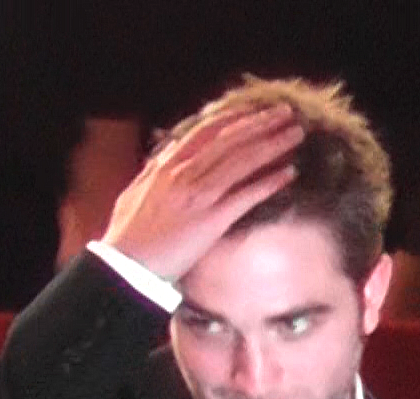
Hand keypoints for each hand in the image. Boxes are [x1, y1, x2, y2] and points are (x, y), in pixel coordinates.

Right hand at [99, 106, 304, 282]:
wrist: (125, 266)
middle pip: (229, 140)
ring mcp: (198, 195)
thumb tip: (163, 159)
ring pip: (241, 160)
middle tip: (286, 114)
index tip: (254, 112)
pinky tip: (289, 174)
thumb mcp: (137, 193)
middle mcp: (183, 174)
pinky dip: (269, 182)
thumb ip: (154, 173)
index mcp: (166, 166)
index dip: (233, 119)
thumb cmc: (128, 236)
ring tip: (295, 134)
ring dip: (272, 144)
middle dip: (260, 124)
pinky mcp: (211, 220)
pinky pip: (246, 195)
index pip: (205, 132)